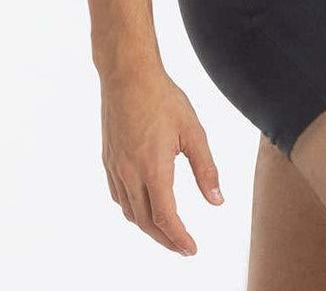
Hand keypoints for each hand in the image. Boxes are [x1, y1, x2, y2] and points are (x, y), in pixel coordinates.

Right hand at [100, 69, 223, 254]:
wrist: (127, 75)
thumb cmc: (162, 98)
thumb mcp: (193, 131)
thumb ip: (206, 168)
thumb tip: (217, 201)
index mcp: (153, 167)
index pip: (165, 217)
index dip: (179, 238)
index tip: (192, 249)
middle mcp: (130, 173)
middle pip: (145, 222)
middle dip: (165, 239)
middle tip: (182, 247)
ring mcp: (116, 167)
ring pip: (129, 211)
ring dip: (148, 227)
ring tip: (167, 231)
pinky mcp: (108, 159)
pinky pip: (118, 196)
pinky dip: (132, 210)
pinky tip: (142, 206)